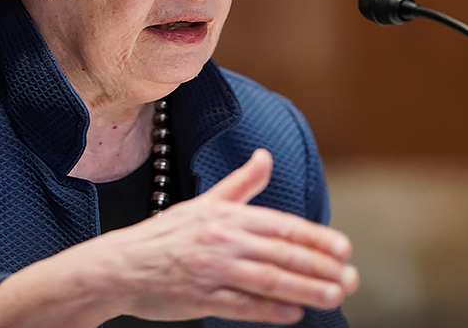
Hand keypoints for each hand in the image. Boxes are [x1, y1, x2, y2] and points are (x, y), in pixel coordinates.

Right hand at [88, 148, 358, 323]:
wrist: (118, 265)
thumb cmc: (164, 235)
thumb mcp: (204, 204)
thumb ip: (240, 184)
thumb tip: (265, 156)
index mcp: (225, 216)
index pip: (280, 225)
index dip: (315, 237)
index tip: (344, 248)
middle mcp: (221, 240)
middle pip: (281, 253)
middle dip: (320, 267)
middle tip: (350, 278)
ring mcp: (211, 270)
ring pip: (268, 280)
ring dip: (305, 289)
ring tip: (333, 296)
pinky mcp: (200, 298)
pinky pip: (242, 305)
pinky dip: (270, 311)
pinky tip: (294, 314)